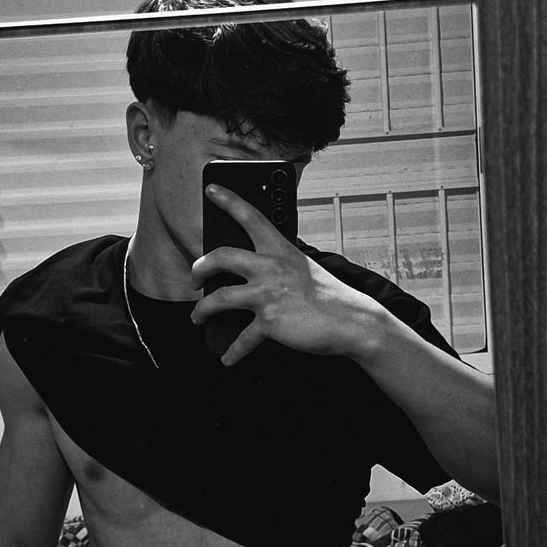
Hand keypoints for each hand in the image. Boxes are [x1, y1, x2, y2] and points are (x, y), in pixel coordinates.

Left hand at [191, 183, 382, 365]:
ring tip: (197, 317)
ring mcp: (268, 294)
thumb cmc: (328, 296)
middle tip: (195, 277)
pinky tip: (226, 358)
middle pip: (220, 257)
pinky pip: (242, 339)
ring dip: (201, 311)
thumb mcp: (303, 268)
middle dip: (200, 268)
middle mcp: (270, 267)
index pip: (250, 216)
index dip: (228, 199)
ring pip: (218, 299)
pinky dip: (232, 352)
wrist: (351, 321)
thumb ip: (278, 265)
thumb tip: (250, 277)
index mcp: (280, 248)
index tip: (211, 188)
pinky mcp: (270, 321)